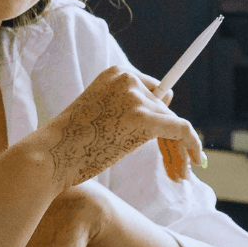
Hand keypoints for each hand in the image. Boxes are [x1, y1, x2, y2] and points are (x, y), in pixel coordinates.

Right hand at [32, 67, 204, 189]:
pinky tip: (195, 162)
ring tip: (180, 173)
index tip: (170, 143)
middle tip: (176, 168)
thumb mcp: (102, 115)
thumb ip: (132, 106)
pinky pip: (182, 129)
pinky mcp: (143, 118)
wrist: (51, 155)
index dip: (163, 119)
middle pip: (164, 110)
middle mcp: (128, 79)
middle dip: (171, 141)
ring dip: (180, 150)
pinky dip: (193, 145)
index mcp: (116, 73)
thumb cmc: (71, 142)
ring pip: (174, 123)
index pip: (153, 92)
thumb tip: (168, 96)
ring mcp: (135, 97)